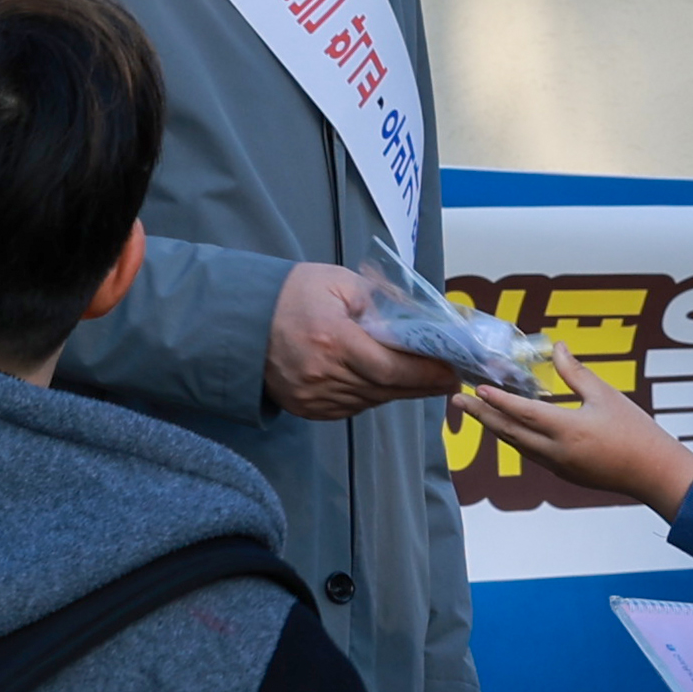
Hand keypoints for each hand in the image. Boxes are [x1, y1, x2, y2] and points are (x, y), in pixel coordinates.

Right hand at [264, 262, 451, 422]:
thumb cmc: (292, 294)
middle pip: (386, 389)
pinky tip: (381, 381)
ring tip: (421, 378)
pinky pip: (351, 408)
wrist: (240, 320)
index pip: (393, 369)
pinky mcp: (306, 409)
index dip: (427, 374)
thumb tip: (421, 318)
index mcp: (333, 340)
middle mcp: (323, 374)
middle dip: (421, 384)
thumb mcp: (338, 282)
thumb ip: (381, 299)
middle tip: (448, 376)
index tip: (452, 370)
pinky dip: (371, 396)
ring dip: (398, 391)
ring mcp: (313, 396)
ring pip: (371, 401)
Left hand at [459, 353, 692, 513]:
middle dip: (481, 415)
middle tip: (457, 401)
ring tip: (476, 412)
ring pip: (516, 445)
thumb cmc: (636, 433)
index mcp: (567, 430)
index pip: (522, 412)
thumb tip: (558, 348)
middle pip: (508, 432)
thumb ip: (576, 373)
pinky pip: (530, 454)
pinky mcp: (564, 473)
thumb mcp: (606, 396)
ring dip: (495, 427)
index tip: (476, 388)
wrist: (654, 474)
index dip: (497, 400)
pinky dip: (514, 438)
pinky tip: (509, 427)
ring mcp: (558, 466)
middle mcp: (556, 452)